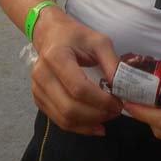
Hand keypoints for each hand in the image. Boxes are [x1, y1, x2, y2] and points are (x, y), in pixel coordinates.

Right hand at [30, 9, 122, 135]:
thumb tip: (124, 88)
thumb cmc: (76, 36)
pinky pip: (58, 120)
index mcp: (56, 57)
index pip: (78, 88)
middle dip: (97, 114)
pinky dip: (78, 127)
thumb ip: (112, 63)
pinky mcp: (38, 99)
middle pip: (69, 108)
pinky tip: (94, 125)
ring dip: (89, 124)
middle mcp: (42, 75)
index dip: (101, 100)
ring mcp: (37, 89)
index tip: (118, 102)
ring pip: (64, 118)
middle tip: (116, 111)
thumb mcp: (99, 42)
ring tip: (107, 117)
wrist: (50, 34)